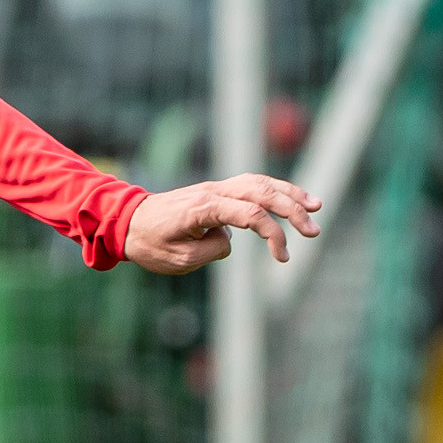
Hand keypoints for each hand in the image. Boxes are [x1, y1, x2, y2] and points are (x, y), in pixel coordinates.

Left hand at [123, 174, 321, 274]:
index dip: (273, 234)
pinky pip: (251, 184)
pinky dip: (275, 189)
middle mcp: (212, 191)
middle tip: (314, 231)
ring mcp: (215, 187)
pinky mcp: (217, 191)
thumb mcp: (178, 259)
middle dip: (292, 209)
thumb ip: (211, 250)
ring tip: (316, 207)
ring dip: (290, 193)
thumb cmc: (149, 244)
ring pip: (260, 182)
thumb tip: (230, 239)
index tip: (282, 257)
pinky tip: (293, 199)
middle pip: (261, 191)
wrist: (127, 223)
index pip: (250, 214)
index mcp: (203, 207)